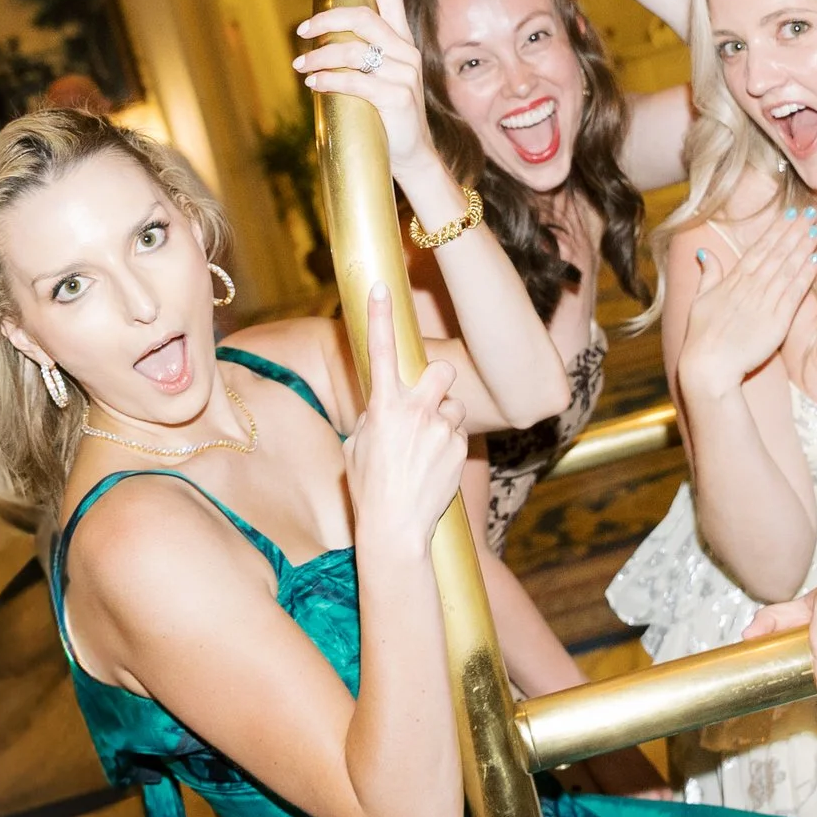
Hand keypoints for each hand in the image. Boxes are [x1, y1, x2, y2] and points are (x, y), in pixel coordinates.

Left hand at [294, 0, 436, 177]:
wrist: (412, 155)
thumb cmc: (387, 113)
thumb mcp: (379, 75)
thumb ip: (360, 52)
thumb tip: (319, 34)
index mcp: (402, 40)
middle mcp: (407, 52)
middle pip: (364, 17)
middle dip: (327, 19)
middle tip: (302, 30)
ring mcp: (404, 75)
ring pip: (352, 51)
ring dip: (318, 57)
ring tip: (301, 67)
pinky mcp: (397, 98)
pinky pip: (354, 81)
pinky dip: (327, 80)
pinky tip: (313, 84)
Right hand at [344, 285, 468, 557]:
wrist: (395, 528)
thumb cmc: (368, 490)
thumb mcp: (357, 447)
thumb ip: (374, 418)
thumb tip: (383, 409)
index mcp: (383, 407)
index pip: (379, 352)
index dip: (378, 317)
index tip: (379, 288)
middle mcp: (415, 411)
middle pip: (441, 370)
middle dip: (438, 381)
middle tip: (428, 400)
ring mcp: (441, 429)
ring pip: (453, 407)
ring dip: (443, 420)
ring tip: (426, 450)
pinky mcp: (459, 447)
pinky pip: (458, 435)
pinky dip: (449, 446)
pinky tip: (434, 468)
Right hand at [675, 211, 816, 402]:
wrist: (709, 366)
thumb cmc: (701, 337)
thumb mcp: (699, 300)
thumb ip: (708, 274)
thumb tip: (704, 251)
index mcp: (733, 280)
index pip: (759, 248)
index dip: (776, 230)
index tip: (790, 214)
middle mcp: (751, 286)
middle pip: (776, 253)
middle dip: (794, 231)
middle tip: (810, 213)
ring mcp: (765, 302)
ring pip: (787, 268)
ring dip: (803, 247)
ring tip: (816, 229)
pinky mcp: (777, 320)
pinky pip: (794, 292)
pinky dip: (805, 274)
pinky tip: (816, 258)